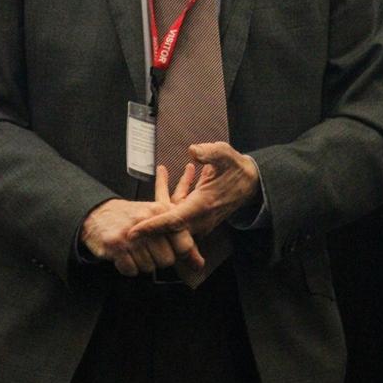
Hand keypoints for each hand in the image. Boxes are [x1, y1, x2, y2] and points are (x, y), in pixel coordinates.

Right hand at [80, 196, 203, 277]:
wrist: (99, 213)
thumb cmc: (132, 218)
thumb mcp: (157, 219)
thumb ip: (179, 239)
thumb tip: (200, 264)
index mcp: (160, 211)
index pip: (182, 243)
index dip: (179, 252)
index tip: (172, 251)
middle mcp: (146, 221)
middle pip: (167, 260)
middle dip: (158, 260)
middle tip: (148, 250)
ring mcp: (130, 234)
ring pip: (149, 268)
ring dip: (141, 264)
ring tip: (134, 251)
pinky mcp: (115, 245)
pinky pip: (131, 270)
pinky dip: (128, 268)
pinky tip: (124, 256)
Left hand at [127, 142, 259, 242]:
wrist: (252, 183)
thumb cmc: (237, 169)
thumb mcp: (227, 154)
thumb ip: (211, 151)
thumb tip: (193, 150)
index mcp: (203, 205)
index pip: (173, 220)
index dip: (152, 227)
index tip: (133, 232)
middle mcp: (200, 217)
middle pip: (167, 224)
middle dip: (148, 218)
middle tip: (130, 208)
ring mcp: (200, 219)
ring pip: (172, 217)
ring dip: (162, 199)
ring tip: (162, 169)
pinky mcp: (198, 216)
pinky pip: (179, 212)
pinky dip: (173, 196)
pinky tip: (178, 172)